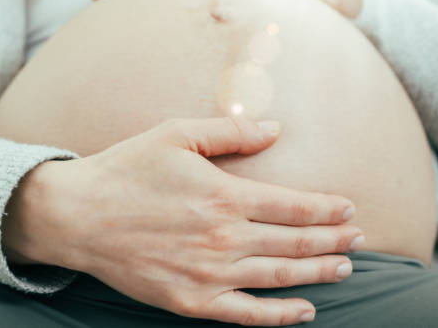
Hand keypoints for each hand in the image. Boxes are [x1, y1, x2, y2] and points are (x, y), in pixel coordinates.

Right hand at [3, 116, 362, 325]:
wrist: (78, 215)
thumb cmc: (128, 169)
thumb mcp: (177, 134)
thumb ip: (231, 132)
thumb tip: (276, 128)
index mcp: (224, 195)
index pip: (293, 205)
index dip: (327, 209)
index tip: (350, 210)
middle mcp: (224, 238)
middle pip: (295, 242)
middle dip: (333, 241)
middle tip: (360, 241)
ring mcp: (209, 274)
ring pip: (280, 276)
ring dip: (318, 273)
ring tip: (345, 270)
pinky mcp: (190, 301)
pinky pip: (247, 314)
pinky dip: (281, 316)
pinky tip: (305, 312)